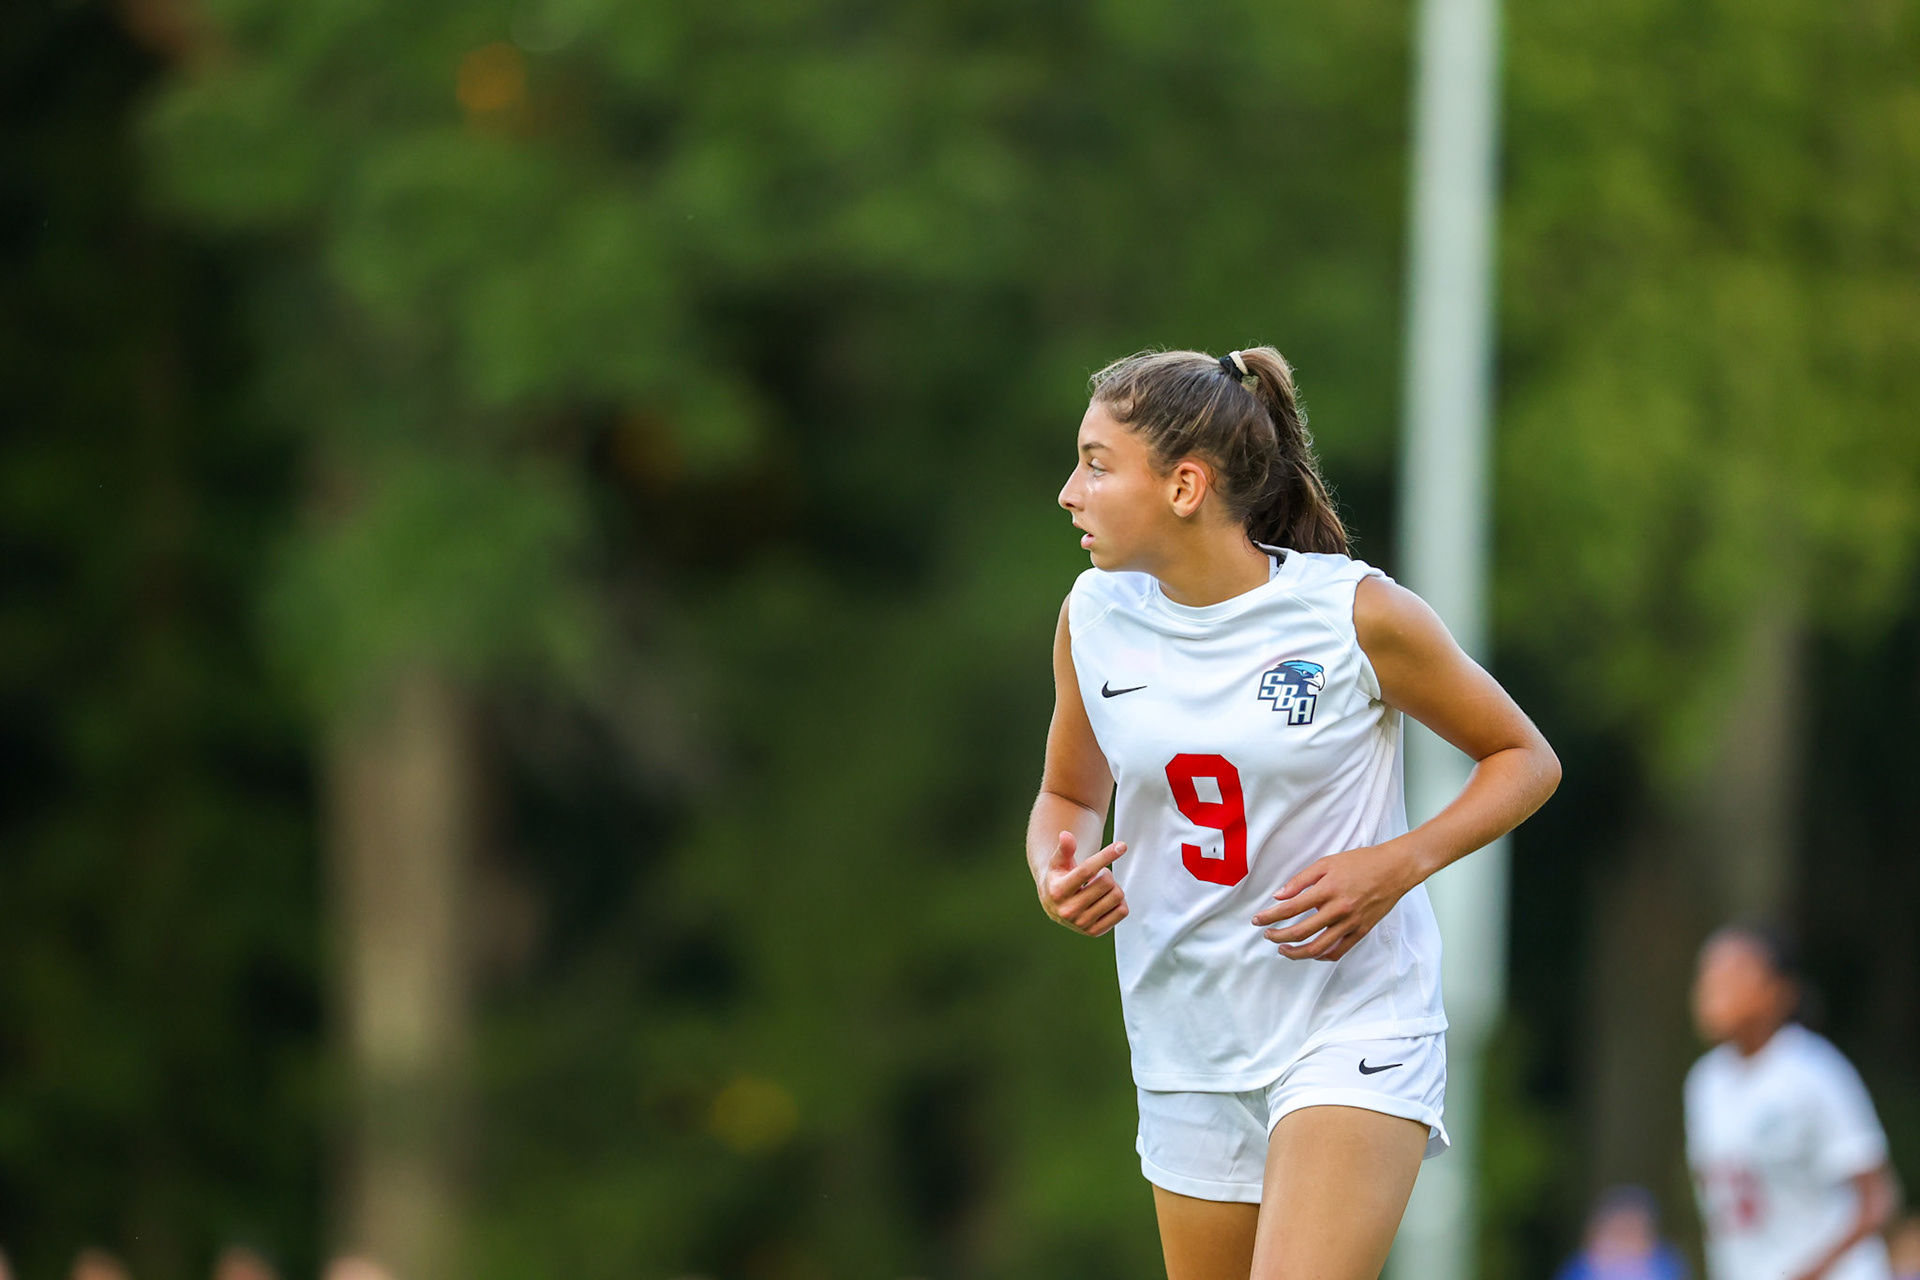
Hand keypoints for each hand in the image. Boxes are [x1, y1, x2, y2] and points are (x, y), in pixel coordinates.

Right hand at [1038, 831, 1128, 936]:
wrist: (1055, 906)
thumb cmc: (1059, 878)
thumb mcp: (1058, 863)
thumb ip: (1064, 849)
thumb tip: (1066, 835)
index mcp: (1058, 891)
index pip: (1087, 870)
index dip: (1106, 855)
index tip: (1122, 846)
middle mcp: (1068, 910)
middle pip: (1106, 882)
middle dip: (1106, 873)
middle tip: (1098, 875)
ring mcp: (1082, 924)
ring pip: (1117, 896)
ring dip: (1113, 887)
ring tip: (1100, 888)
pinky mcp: (1094, 932)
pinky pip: (1122, 911)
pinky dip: (1119, 902)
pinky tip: (1106, 899)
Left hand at [1251, 840, 1421, 960]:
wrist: (1395, 869)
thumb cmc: (1361, 862)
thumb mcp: (1327, 863)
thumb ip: (1301, 880)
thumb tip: (1279, 896)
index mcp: (1327, 889)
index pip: (1290, 908)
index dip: (1270, 917)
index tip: (1257, 920)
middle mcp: (1338, 909)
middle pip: (1300, 931)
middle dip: (1278, 936)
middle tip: (1267, 935)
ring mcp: (1351, 923)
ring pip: (1318, 947)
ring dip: (1296, 952)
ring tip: (1283, 950)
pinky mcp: (1362, 931)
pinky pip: (1338, 951)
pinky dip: (1321, 956)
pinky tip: (1310, 953)